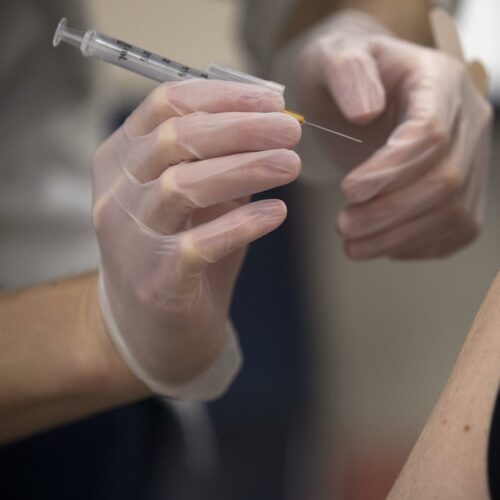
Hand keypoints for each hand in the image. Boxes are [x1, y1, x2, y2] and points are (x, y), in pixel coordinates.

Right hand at [92, 80, 300, 398]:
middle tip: (292, 130)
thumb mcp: (191, 199)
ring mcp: (131, 238)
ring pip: (183, 187)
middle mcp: (117, 193)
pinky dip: (241, 224)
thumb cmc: (176, 252)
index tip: (274, 100)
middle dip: (241, 129)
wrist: (150, 329)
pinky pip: (199, 244)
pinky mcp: (155, 281)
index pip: (165, 106)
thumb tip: (273, 126)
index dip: (223, 97)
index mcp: (121, 159)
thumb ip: (219, 163)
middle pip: (176, 140)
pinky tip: (276, 213)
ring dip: (246, 169)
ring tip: (292, 163)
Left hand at [289, 11, 491, 258]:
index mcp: (440, 81)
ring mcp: (472, 159)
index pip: (431, 133)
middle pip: (445, 180)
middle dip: (390, 211)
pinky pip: (452, 230)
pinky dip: (414, 245)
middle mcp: (468, 121)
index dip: (390, 170)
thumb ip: (348, 72)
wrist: (358, 97)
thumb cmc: (344, 78)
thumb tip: (365, 110)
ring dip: (398, 236)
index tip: (348, 190)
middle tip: (343, 226)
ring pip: (452, 212)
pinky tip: (378, 244)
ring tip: (351, 244)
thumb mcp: (334, 58)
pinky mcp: (464, 192)